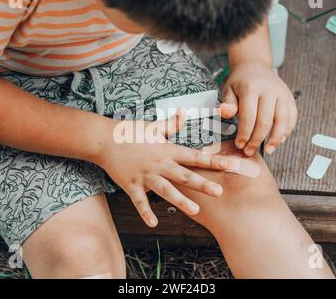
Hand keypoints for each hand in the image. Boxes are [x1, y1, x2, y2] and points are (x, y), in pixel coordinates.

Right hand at [98, 110, 241, 227]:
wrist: (105, 139)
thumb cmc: (130, 132)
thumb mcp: (153, 126)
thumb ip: (171, 123)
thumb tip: (183, 112)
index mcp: (167, 150)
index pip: (194, 156)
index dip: (213, 160)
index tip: (231, 165)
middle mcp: (159, 164)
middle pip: (184, 175)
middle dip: (202, 183)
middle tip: (219, 192)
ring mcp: (145, 175)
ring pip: (165, 189)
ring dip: (180, 200)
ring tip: (194, 210)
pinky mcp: (131, 184)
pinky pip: (140, 201)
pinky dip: (146, 212)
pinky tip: (154, 223)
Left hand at [220, 62, 297, 155]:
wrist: (255, 67)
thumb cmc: (240, 82)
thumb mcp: (228, 90)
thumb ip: (227, 103)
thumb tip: (223, 113)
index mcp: (251, 88)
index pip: (249, 116)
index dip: (244, 134)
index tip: (240, 145)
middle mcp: (269, 90)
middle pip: (266, 121)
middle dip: (257, 140)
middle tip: (249, 151)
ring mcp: (282, 94)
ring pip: (282, 121)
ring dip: (275, 139)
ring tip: (268, 150)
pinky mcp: (290, 98)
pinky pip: (292, 118)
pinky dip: (286, 131)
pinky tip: (279, 141)